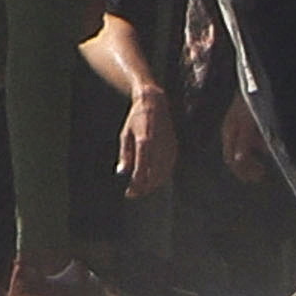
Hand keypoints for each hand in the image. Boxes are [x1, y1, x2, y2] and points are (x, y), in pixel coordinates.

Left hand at [115, 84, 176, 200]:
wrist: (155, 103)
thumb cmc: (136, 118)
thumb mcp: (125, 134)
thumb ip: (125, 155)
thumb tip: (121, 173)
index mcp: (145, 142)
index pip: (141, 170)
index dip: (135, 185)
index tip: (128, 192)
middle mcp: (159, 146)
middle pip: (154, 176)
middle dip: (143, 188)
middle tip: (133, 193)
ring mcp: (168, 147)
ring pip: (163, 174)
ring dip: (152, 185)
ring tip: (141, 188)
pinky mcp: (174, 147)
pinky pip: (169, 168)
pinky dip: (161, 176)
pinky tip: (153, 179)